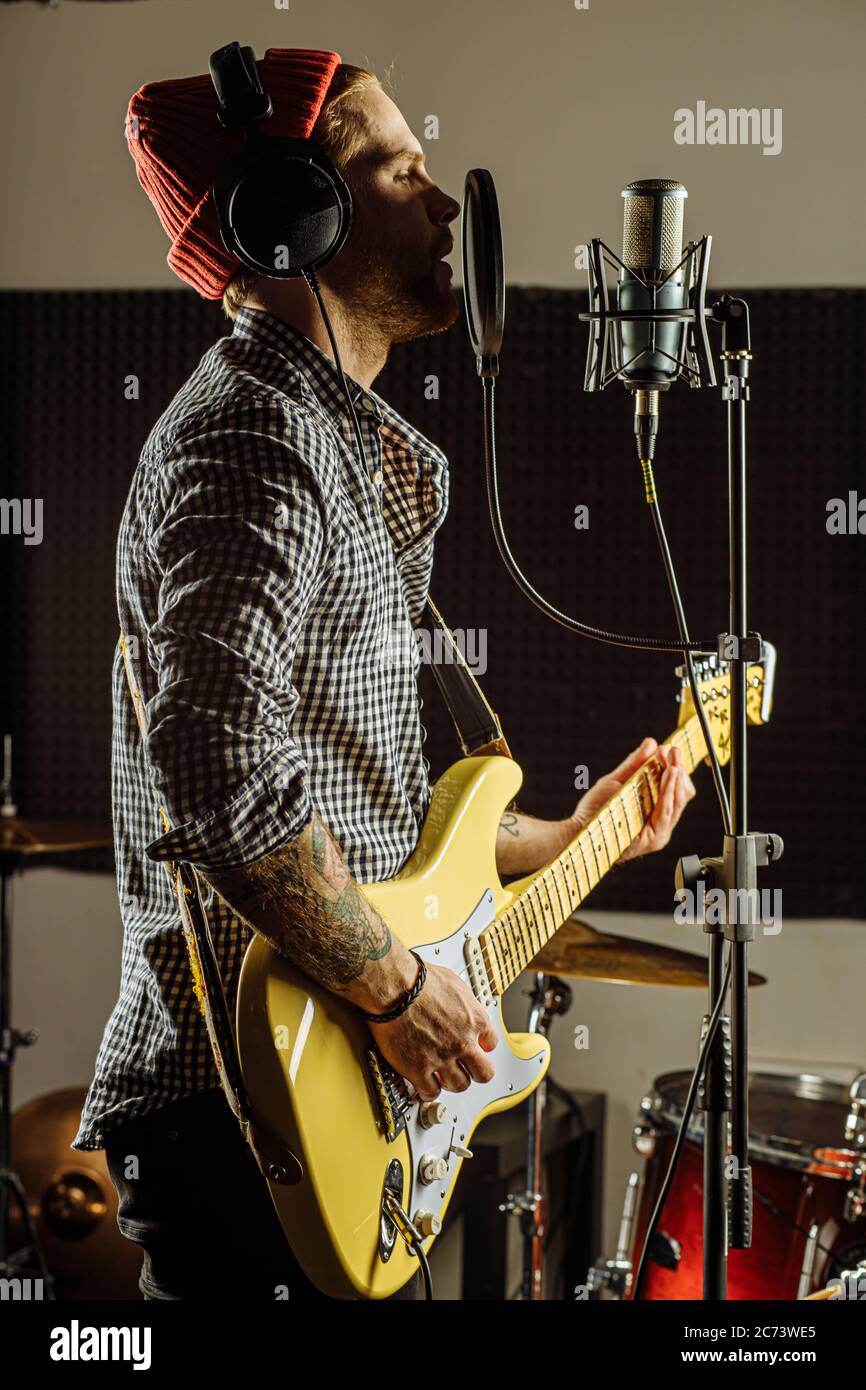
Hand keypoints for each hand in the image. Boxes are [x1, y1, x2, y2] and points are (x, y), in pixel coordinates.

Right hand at [368, 962, 498, 1099]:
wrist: (394, 987)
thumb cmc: (418, 980)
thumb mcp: (454, 983)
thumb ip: (464, 1002)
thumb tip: (463, 1007)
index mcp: (474, 1020)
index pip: (491, 1043)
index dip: (482, 1046)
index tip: (475, 1047)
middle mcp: (462, 1042)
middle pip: (484, 1072)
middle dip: (476, 1072)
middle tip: (466, 1069)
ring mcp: (442, 1058)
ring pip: (460, 1085)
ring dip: (453, 1082)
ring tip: (444, 1077)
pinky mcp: (418, 1069)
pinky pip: (430, 1091)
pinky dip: (429, 1091)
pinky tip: (424, 1085)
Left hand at [569, 737, 695, 862]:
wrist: (580, 830)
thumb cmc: (596, 809)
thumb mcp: (616, 780)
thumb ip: (635, 763)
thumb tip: (652, 742)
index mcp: (656, 811)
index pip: (677, 789)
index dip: (676, 767)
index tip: (669, 748)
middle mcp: (662, 823)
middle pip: (682, 794)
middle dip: (679, 769)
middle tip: (673, 750)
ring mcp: (659, 832)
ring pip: (678, 801)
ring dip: (676, 777)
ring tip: (673, 760)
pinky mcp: (654, 838)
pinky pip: (666, 810)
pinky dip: (669, 790)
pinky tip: (669, 773)